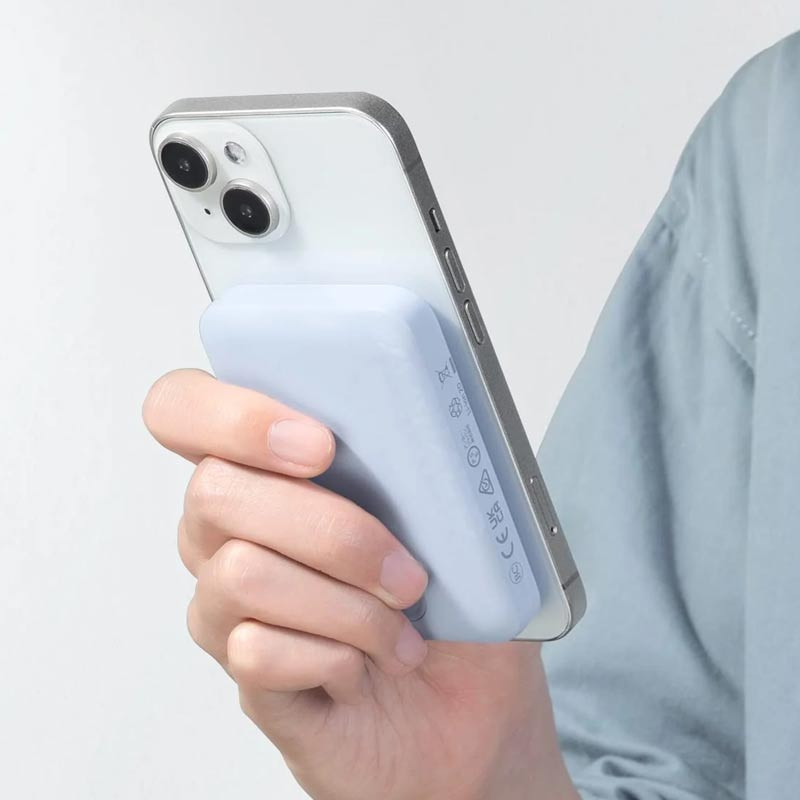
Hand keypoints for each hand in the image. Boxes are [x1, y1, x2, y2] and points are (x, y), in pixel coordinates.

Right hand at [143, 369, 577, 799]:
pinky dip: (333, 658)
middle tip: (403, 567)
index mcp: (271, 471)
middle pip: (214, 491)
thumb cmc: (459, 611)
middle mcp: (232, 532)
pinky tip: (365, 668)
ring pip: (241, 572)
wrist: (471, 717)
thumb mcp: (458, 521)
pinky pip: (255, 650)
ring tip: (400, 628)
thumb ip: (417, 458)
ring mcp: (230, 607)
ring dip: (347, 604)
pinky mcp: (248, 675)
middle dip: (329, 528)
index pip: (184, 410)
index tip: (318, 445)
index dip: (229, 413)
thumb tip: (411, 416)